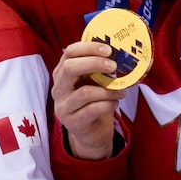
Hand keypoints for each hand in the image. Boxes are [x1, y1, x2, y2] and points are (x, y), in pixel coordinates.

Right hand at [51, 41, 124, 160]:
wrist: (91, 132)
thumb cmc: (94, 101)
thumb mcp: (94, 82)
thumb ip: (100, 68)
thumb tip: (121, 52)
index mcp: (63, 73)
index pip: (69, 53)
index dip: (88, 47)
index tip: (108, 49)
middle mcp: (58, 88)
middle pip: (69, 68)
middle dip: (94, 63)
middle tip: (114, 66)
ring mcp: (63, 107)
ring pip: (84, 92)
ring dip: (108, 90)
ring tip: (121, 91)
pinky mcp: (73, 122)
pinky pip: (92, 110)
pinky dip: (109, 104)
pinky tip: (115, 103)